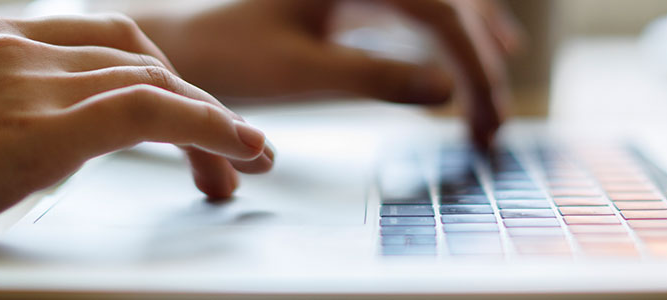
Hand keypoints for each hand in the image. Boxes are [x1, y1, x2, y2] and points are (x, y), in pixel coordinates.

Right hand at [0, 14, 270, 277]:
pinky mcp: (40, 126)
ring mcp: (26, 79)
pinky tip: (240, 151)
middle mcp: (14, 45)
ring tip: (244, 165)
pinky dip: (210, 126)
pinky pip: (153, 109)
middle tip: (225, 157)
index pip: (101, 43)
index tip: (184, 124)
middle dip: (191, 102)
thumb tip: (40, 159)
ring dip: (213, 122)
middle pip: (137, 54)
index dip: (156, 81)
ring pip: (154, 78)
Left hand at [138, 0, 521, 149]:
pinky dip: (450, 35)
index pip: (438, 9)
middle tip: (491, 127)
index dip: (472, 64)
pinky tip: (471, 62)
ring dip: (473, 46)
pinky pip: (419, 6)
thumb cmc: (221, 52)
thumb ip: (373, 76)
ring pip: (439, 1)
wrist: (176, 40)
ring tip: (490, 108)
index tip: (484, 120)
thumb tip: (448, 91)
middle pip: (449, 1)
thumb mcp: (296, 71)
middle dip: (480, 59)